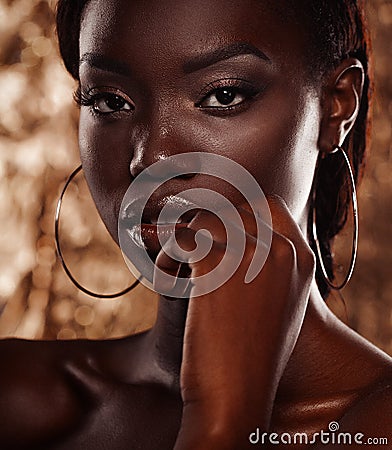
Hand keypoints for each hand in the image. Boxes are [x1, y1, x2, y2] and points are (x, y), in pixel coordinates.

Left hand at [155, 196, 314, 448]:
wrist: (236, 395)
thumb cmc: (253, 354)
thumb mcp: (281, 303)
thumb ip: (271, 266)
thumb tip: (240, 235)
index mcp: (301, 259)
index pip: (269, 206)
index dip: (239, 213)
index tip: (218, 230)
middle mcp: (281, 251)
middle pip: (232, 209)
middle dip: (206, 226)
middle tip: (190, 249)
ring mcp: (250, 255)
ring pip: (204, 219)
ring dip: (184, 239)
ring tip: (176, 267)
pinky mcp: (215, 264)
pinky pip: (181, 237)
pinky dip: (166, 255)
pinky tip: (166, 275)